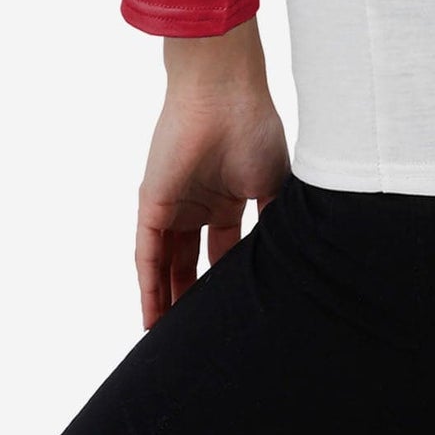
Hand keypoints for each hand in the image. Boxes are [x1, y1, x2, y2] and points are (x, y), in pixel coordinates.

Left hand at [136, 84, 288, 328]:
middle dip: (194, 296)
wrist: (225, 94)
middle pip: (192, 261)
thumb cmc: (254, 127)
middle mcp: (199, 202)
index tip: (233, 311)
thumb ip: (274, 222)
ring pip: (167, 264)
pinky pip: (147, 254)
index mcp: (229, 195)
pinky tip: (153, 318)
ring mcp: (174, 204)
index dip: (227, 281)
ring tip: (172, 340)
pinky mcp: (152, 204)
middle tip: (197, 336)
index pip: (224, 249)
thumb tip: (286, 262)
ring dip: (168, 300)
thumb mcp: (275, 184)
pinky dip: (149, 287)